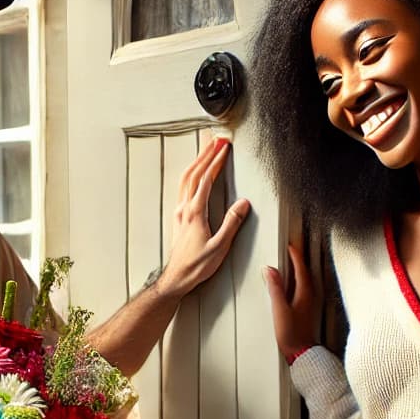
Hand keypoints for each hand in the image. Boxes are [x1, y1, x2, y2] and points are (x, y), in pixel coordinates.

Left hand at [154, 138, 251, 299]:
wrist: (177, 277)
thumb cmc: (197, 265)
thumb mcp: (220, 247)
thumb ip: (231, 223)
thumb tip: (243, 203)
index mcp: (195, 212)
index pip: (205, 179)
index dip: (215, 161)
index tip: (224, 148)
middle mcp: (184, 208)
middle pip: (193, 173)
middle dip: (206, 154)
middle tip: (217, 141)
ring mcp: (179, 211)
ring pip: (186, 179)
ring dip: (197, 162)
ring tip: (208, 149)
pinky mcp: (179, 216)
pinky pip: (183, 188)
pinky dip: (191, 174)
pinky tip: (196, 174)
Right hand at [263, 242, 318, 359]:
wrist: (301, 354)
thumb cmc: (292, 335)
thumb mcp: (279, 309)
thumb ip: (275, 289)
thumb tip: (270, 271)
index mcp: (305, 293)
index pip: (301, 268)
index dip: (295, 256)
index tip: (290, 247)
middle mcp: (310, 297)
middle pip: (305, 273)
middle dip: (298, 261)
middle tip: (291, 252)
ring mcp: (310, 304)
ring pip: (305, 282)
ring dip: (298, 272)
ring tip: (290, 266)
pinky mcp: (307, 311)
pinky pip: (304, 290)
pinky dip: (298, 283)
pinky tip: (292, 287)